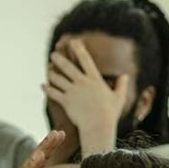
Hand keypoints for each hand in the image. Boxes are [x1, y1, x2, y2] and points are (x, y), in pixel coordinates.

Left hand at [43, 39, 128, 155]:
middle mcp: (82, 83)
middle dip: (59, 59)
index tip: (73, 41)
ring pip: (58, 79)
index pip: (85, 59)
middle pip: (67, 66)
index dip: (78, 48)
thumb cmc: (110, 114)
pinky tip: (43, 86)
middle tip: (53, 54)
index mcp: (94, 79)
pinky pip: (53, 93)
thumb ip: (121, 85)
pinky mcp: (66, 101)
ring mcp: (73, 91)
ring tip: (48, 71)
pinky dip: (47, 89)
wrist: (98, 126)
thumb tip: (125, 76)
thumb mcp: (118, 98)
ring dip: (52, 74)